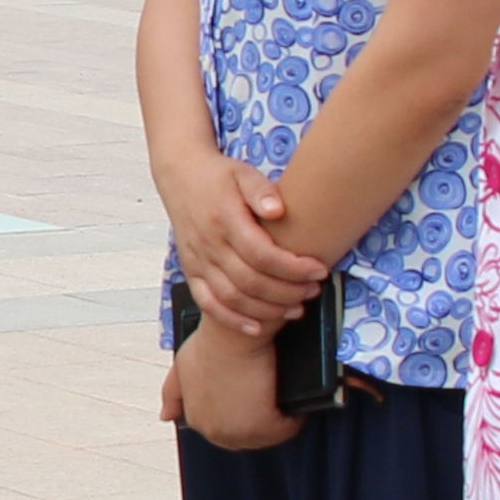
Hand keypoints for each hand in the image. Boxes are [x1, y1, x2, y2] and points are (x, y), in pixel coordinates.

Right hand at [159, 144, 332, 332]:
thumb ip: (260, 190)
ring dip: (267, 309)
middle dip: (288, 291)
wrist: (180, 175)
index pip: (262, 254)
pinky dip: (232, 320)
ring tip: (296, 308)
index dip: (294, 267)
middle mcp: (209, 244)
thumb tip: (279, 210)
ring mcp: (198, 261)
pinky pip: (209, 304)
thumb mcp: (242, 172)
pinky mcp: (191, 272)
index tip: (320, 269)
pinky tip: (257, 326)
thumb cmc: (220, 175)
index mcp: (224, 219)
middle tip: (314, 290)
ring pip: (232, 298)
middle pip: (251, 281)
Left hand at [167, 316, 301, 453]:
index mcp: (196, 420)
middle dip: (264, 421)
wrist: (231, 334)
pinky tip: (297, 405)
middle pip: (248, 437)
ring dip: (280, 422)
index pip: (225, 430)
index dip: (244, 416)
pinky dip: (294, 419)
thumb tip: (166, 416)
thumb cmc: (211, 343)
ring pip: (268, 436)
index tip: (257, 401)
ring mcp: (238, 432)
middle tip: (276, 401)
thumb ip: (172, 393)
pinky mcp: (262, 426)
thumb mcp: (182, 366)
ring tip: (287, 403)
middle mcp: (214, 432)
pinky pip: (286, 429)